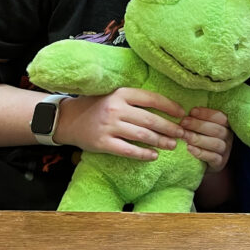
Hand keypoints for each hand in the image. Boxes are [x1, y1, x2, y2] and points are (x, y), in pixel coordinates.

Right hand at [54, 88, 186, 160]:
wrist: (68, 119)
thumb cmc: (96, 106)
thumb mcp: (115, 96)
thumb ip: (134, 100)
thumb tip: (165, 109)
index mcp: (121, 93)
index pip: (152, 98)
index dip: (169, 106)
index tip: (182, 114)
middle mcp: (116, 108)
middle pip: (150, 119)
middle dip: (169, 128)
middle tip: (182, 134)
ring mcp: (109, 126)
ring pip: (142, 135)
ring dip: (160, 141)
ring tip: (172, 145)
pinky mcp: (103, 143)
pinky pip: (128, 150)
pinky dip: (143, 154)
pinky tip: (153, 155)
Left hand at [181, 108, 232, 172]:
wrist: (202, 161)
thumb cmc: (201, 137)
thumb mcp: (202, 126)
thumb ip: (199, 117)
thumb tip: (185, 107)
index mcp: (226, 125)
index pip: (220, 117)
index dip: (206, 113)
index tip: (191, 111)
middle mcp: (228, 137)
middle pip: (217, 130)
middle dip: (198, 125)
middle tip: (183, 123)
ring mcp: (226, 151)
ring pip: (216, 144)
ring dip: (198, 139)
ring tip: (184, 136)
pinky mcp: (220, 163)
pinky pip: (213, 157)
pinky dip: (200, 153)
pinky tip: (189, 148)